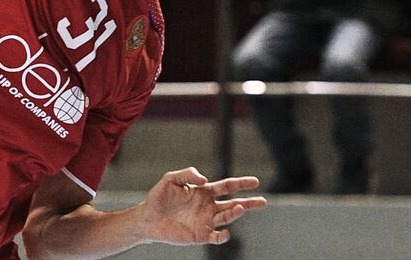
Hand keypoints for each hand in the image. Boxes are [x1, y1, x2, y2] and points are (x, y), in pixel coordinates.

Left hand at [137, 168, 265, 246]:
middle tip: (263, 202)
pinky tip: (225, 233)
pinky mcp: (199, 235)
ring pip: (226, 218)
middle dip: (249, 203)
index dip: (241, 184)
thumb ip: (189, 174)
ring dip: (235, 213)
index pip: (228, 186)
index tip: (255, 181)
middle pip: (234, 204)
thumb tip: (205, 179)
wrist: (147, 218)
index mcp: (205, 192)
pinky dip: (222, 236)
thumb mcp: (172, 178)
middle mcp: (208, 207)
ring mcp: (205, 222)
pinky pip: (215, 237)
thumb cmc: (160, 197)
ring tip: (240, 208)